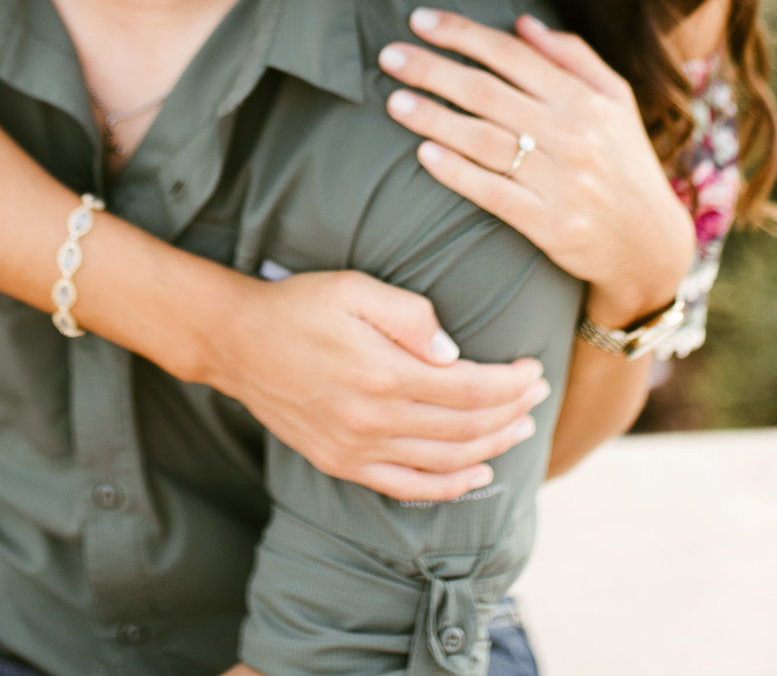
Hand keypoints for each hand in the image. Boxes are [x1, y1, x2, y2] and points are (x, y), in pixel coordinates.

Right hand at [203, 270, 551, 502]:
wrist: (238, 343)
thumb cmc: (299, 306)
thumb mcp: (354, 288)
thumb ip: (409, 315)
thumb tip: (453, 351)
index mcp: (383, 373)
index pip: (470, 387)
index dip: (510, 382)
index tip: (535, 370)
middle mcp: (374, 420)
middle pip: (466, 427)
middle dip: (511, 411)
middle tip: (538, 395)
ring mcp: (357, 449)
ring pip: (446, 460)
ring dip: (492, 447)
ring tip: (521, 428)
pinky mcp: (342, 464)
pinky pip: (408, 486)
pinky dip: (450, 486)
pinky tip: (478, 474)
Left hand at [381, 9, 694, 326]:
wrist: (650, 246)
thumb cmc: (625, 162)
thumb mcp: (616, 102)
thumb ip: (572, 56)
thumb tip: (521, 21)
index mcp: (586, 99)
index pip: (511, 54)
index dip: (462, 33)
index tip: (419, 20)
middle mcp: (574, 135)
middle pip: (487, 93)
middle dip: (432, 70)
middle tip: (389, 55)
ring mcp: (561, 182)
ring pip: (483, 140)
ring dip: (433, 117)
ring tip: (394, 102)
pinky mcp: (549, 225)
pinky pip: (492, 192)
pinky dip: (455, 172)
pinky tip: (423, 153)